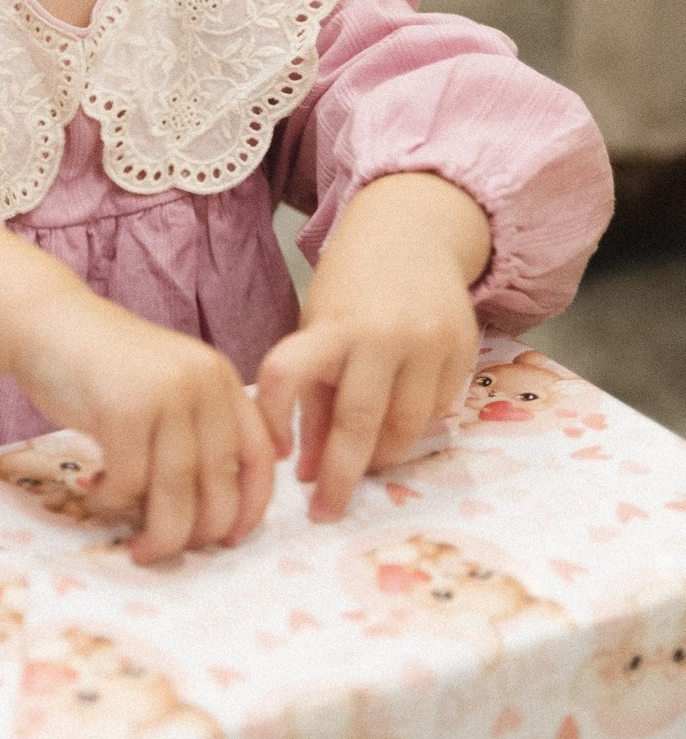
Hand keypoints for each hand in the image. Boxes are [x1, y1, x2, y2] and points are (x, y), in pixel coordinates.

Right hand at [0, 215, 273, 563]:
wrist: (47, 323)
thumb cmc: (104, 367)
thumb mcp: (167, 387)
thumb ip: (196, 432)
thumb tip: (215, 516)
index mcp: (220, 378)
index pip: (258, 455)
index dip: (252, 507)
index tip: (230, 540)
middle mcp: (202, 383)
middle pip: (219, 484)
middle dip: (197, 535)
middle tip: (169, 550)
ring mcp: (163, 394)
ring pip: (175, 493)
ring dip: (157, 534)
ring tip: (138, 546)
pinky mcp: (122, 409)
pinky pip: (128, 483)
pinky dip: (113, 503)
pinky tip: (96, 491)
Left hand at [254, 173, 490, 521]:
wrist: (412, 230)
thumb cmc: (351, 285)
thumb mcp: (319, 323)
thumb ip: (315, 391)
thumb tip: (310, 466)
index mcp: (331, 323)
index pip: (288, 374)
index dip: (275, 419)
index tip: (278, 455)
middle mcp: (382, 333)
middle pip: (358, 422)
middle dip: (340, 476)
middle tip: (326, 508)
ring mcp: (429, 342)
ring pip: (407, 427)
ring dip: (381, 455)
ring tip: (363, 461)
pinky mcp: (465, 349)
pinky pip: (438, 411)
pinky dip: (414, 425)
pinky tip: (398, 419)